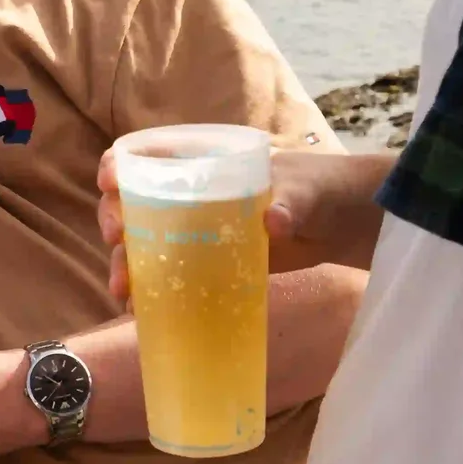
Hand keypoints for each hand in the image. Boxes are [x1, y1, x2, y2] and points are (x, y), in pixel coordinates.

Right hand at [98, 145, 391, 297]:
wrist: (352, 224)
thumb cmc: (330, 190)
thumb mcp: (311, 192)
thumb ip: (293, 202)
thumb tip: (275, 222)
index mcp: (211, 160)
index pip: (152, 153)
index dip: (121, 164)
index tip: (110, 182)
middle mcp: (196, 191)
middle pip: (137, 200)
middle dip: (115, 219)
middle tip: (116, 241)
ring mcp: (202, 228)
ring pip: (148, 240)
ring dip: (128, 261)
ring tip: (125, 290)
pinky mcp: (215, 260)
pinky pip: (172, 271)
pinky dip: (153, 288)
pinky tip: (142, 310)